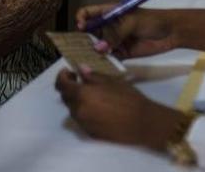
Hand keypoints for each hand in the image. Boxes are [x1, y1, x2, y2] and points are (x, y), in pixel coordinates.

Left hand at [54, 68, 182, 151]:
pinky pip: (82, 120)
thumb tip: (80, 69)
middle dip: (70, 88)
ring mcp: (84, 124)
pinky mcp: (91, 134)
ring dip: (76, 101)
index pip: (61, 85)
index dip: (62, 76)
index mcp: (82, 94)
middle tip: (79, 81)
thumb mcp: (111, 81)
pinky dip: (84, 112)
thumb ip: (92, 76)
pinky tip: (97, 109)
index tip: (69, 72)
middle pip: (65, 98)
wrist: (143, 123)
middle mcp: (79, 110)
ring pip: (73, 110)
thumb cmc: (129, 98)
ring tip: (90, 96)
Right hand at [74, 6, 178, 58]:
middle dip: (84, 40)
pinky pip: (109, 58)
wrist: (171, 33)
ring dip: (92, 52)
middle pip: (90, 32)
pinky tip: (100, 66)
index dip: (82, 19)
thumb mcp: (132, 22)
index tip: (81, 28)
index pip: (88, 13)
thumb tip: (99, 48)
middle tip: (79, 49)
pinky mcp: (122, 53)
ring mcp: (114, 40)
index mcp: (109, 13)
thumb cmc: (151, 20)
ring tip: (87, 60)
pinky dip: (104, 61)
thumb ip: (115, 34)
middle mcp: (108, 26)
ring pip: (98, 46)